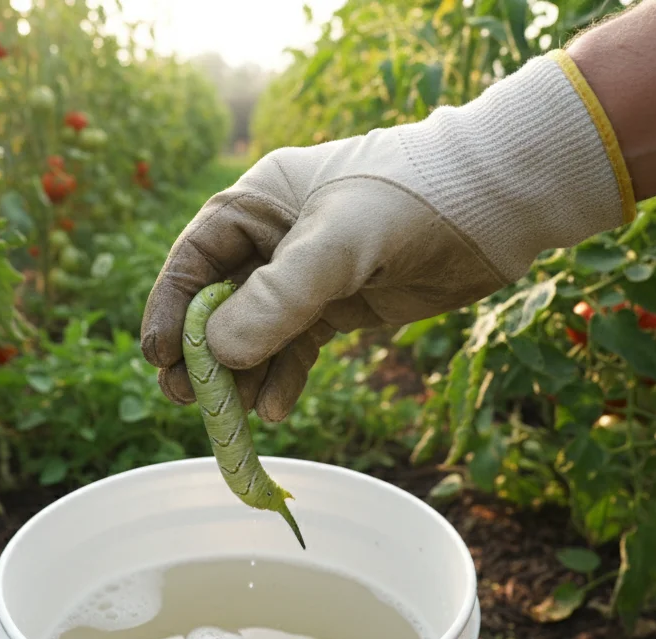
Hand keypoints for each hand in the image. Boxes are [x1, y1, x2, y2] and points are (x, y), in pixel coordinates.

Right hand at [140, 51, 633, 421]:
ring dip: (242, 376)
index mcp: (255, 204)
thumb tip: (218, 354)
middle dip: (203, 355)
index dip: (170, 311)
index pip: (193, 262)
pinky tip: (276, 409)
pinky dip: (282, 379)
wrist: (494, 205)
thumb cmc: (408, 201)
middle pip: (216, 305)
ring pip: (255, 334)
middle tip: (191, 401)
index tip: (161, 360)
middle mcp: (272, 240)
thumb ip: (278, 299)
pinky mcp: (339, 306)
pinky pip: (295, 349)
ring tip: (234, 420)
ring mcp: (306, 276)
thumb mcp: (337, 246)